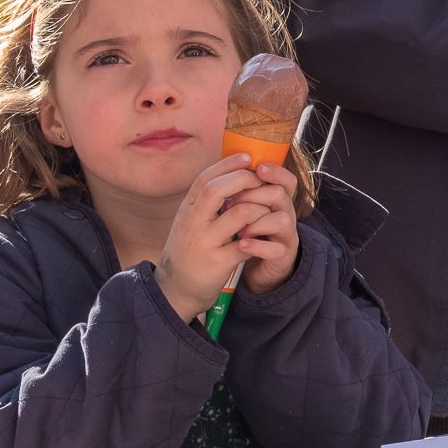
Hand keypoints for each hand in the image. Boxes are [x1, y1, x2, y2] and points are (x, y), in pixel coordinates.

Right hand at [155, 153, 272, 322]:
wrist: (173, 290)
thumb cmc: (188, 252)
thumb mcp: (189, 223)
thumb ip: (205, 204)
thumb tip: (228, 176)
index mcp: (188, 210)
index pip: (205, 178)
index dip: (227, 164)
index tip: (247, 156)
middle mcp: (192, 222)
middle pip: (217, 189)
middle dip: (243, 180)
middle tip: (260, 182)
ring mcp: (204, 242)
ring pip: (240, 214)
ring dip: (260, 210)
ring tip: (266, 214)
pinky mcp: (217, 262)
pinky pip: (248, 245)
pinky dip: (264, 242)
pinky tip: (274, 242)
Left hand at [233, 162, 300, 294]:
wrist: (258, 269)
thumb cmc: (249, 235)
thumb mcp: (246, 211)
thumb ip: (242, 192)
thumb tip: (226, 167)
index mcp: (276, 200)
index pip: (286, 179)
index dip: (275, 171)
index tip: (257, 166)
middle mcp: (285, 214)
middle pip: (280, 194)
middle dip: (254, 195)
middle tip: (231, 202)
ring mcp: (285, 236)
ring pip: (282, 220)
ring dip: (257, 222)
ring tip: (238, 229)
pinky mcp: (281, 256)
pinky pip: (276, 249)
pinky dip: (257, 246)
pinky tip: (241, 244)